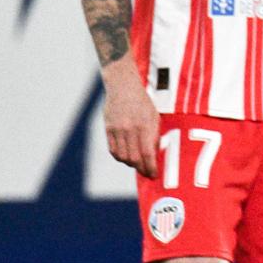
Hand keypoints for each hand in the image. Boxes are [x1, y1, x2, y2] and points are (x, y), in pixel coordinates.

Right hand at [102, 60, 159, 178]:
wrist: (122, 87)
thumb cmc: (142, 101)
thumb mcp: (154, 116)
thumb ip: (154, 135)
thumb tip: (154, 155)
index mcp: (144, 125)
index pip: (147, 153)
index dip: (150, 167)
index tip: (154, 175)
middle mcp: (130, 129)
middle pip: (134, 158)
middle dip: (141, 169)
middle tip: (146, 172)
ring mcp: (117, 130)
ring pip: (123, 157)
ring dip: (130, 164)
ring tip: (137, 165)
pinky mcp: (108, 129)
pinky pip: (113, 150)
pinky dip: (120, 157)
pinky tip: (126, 157)